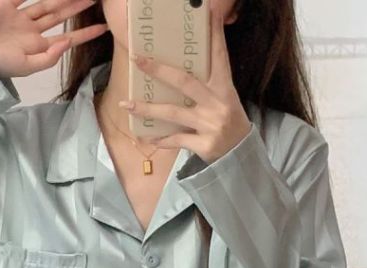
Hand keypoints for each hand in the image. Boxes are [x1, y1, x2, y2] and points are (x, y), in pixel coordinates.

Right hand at [0, 0, 109, 79]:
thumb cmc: (0, 65)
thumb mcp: (27, 67)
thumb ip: (49, 58)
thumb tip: (67, 42)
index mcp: (38, 47)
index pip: (67, 38)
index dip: (85, 33)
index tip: (103, 27)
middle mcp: (32, 30)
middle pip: (60, 15)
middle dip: (78, 7)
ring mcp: (20, 16)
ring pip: (47, 2)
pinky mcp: (7, 5)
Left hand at [118, 5, 251, 162]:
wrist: (239, 154)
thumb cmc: (226, 120)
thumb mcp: (224, 97)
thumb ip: (206, 81)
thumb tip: (180, 65)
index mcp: (224, 87)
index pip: (219, 56)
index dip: (214, 35)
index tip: (208, 11)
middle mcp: (217, 103)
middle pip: (184, 82)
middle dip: (159, 70)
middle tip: (138, 60)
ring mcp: (210, 124)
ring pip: (173, 113)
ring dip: (148, 109)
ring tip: (127, 105)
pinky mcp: (204, 144)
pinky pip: (176, 140)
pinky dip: (160, 140)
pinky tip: (145, 138)